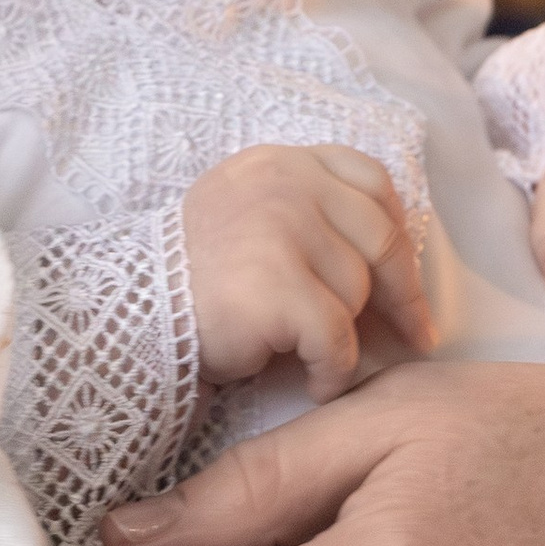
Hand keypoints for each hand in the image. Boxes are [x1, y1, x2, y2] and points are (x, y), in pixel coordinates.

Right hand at [179, 145, 434, 399]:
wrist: (129, 316)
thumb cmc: (195, 280)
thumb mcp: (248, 215)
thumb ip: (306, 209)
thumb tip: (390, 261)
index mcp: (279, 163)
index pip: (368, 179)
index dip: (397, 230)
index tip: (407, 276)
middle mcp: (283, 184)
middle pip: (379, 237)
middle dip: (404, 294)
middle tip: (415, 336)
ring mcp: (281, 230)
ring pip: (357, 292)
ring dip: (345, 336)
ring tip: (315, 357)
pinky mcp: (277, 285)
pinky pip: (337, 338)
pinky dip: (333, 371)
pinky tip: (315, 382)